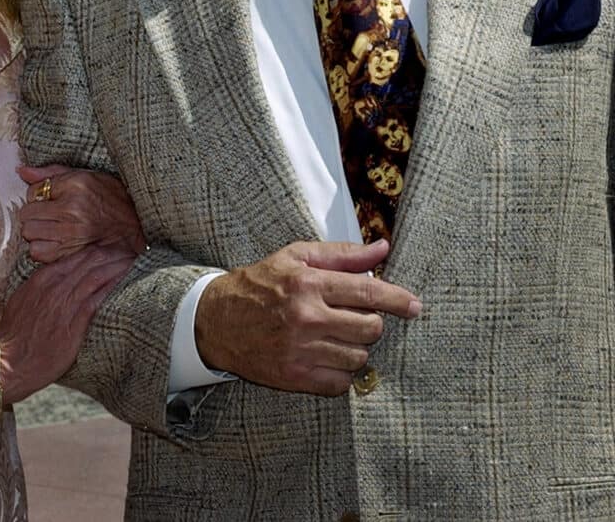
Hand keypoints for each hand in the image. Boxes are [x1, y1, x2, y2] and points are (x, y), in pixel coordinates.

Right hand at [0, 244, 133, 402]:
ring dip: (117, 266)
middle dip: (113, 254)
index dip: (97, 250)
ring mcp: (65, 304)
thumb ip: (41, 284)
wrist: (9, 361)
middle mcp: (56, 286)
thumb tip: (56, 277)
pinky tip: (124, 281)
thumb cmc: (15, 333)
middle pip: (90, 261)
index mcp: (43, 278)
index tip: (112, 249)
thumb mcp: (23, 299)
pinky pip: (97, 299)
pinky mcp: (74, 324)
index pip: (76, 256)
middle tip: (130, 250)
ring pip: (97, 276)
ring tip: (133, 261)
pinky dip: (112, 287)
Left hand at [18, 164, 146, 262]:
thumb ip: (51, 173)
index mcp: (75, 184)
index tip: (51, 200)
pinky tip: (54, 242)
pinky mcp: (70, 253)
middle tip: (49, 215)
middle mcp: (72, 208)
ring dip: (36, 232)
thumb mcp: (84, 176)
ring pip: (29, 233)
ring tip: (51, 229)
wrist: (134, 227)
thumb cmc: (109, 198)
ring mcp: (71, 232)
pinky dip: (41, 249)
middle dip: (34, 215)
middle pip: (27, 214)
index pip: (32, 191)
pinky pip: (37, 252)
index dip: (38, 196)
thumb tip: (21, 171)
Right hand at [195, 238, 421, 396]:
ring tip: (334, 335)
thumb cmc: (259, 284)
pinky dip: (341, 372)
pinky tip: (325, 356)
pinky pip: (341, 383)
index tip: (415, 305)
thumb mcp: (295, 258)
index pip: (367, 290)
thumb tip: (381, 249)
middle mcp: (306, 317)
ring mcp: (301, 350)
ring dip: (354, 346)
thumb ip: (341, 254)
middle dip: (371, 322)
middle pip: (370, 328)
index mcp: (308, 283)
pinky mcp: (295, 377)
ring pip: (358, 357)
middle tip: (354, 316)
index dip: (397, 299)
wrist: (217, 321)